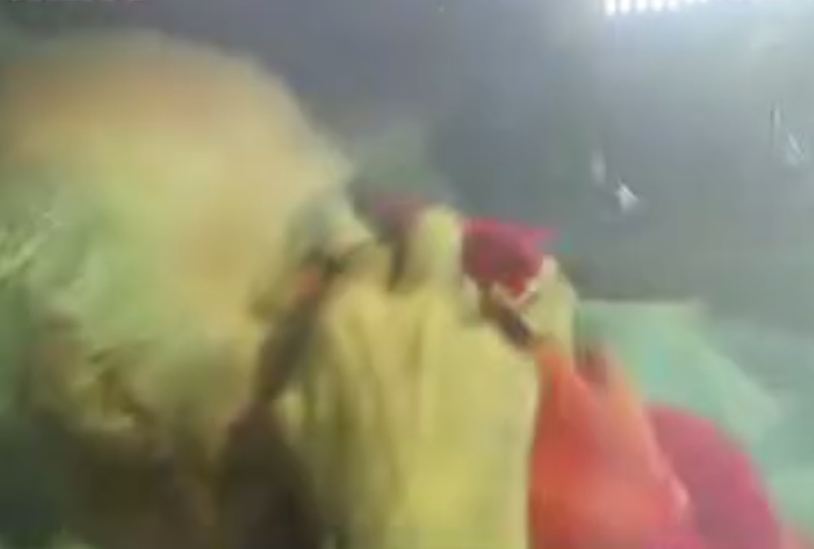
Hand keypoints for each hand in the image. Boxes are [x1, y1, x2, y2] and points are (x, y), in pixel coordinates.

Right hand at [272, 207, 539, 548]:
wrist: (430, 531)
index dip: (366, 253)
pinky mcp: (521, 359)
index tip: (370, 267)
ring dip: (470, 296)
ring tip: (466, 331)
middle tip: (425, 269)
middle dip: (428, 239)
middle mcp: (417, 302)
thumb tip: (307, 338)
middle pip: (433, 226)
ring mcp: (476, 326)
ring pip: (482, 276)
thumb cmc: (344, 486)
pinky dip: (514, 333)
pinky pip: (528, 320)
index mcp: (350, 312)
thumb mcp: (285, 426)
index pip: (359, 243)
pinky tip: (506, 361)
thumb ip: (295, 363)